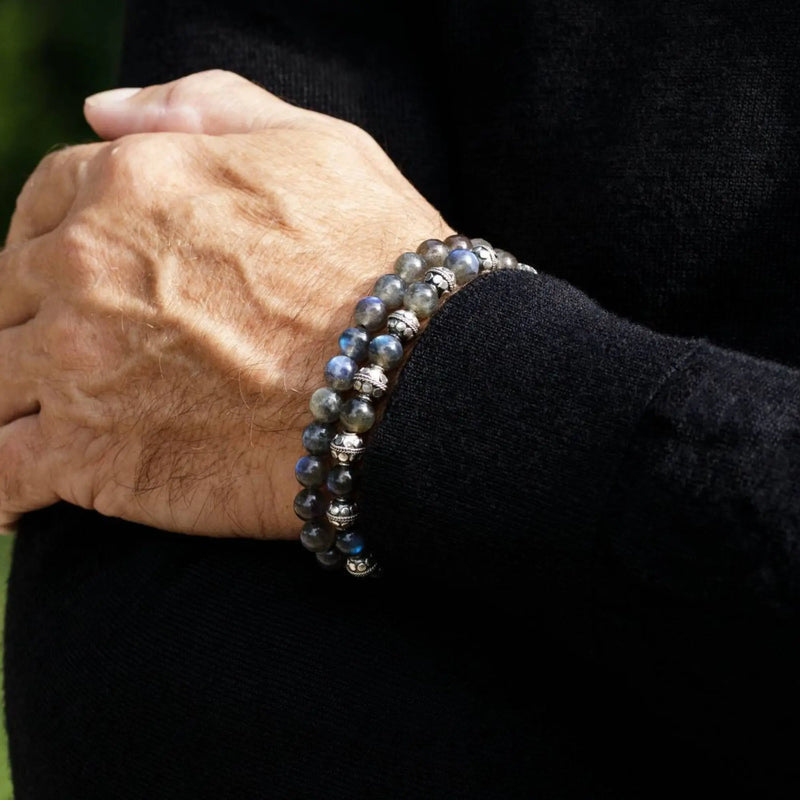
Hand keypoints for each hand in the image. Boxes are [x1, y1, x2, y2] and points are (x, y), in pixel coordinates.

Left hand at [1, 70, 452, 537]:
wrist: (415, 379)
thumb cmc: (379, 259)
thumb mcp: (312, 143)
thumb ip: (202, 108)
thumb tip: (99, 108)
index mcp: (125, 185)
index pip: (41, 207)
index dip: (55, 243)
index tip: (82, 281)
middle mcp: (79, 268)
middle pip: (7, 298)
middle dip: (33, 322)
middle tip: (78, 357)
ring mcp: (75, 366)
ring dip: (15, 400)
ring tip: (47, 424)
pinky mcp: (89, 460)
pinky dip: (0, 491)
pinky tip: (16, 500)